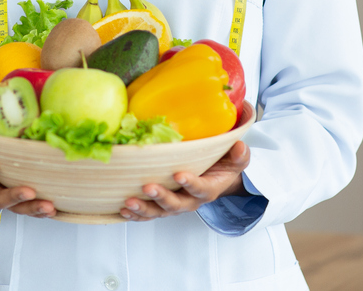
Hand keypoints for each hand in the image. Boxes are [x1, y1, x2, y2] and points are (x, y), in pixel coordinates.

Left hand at [120, 141, 250, 221]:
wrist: (215, 180)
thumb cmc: (222, 167)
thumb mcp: (235, 161)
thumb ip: (239, 156)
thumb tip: (240, 146)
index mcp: (207, 190)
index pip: (200, 189)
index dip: (191, 184)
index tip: (180, 174)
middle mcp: (189, 201)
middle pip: (175, 205)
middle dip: (161, 197)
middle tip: (148, 187)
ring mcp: (174, 205)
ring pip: (158, 212)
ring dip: (143, 208)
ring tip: (129, 202)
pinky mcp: (161, 207)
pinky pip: (148, 214)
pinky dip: (135, 215)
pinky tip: (122, 209)